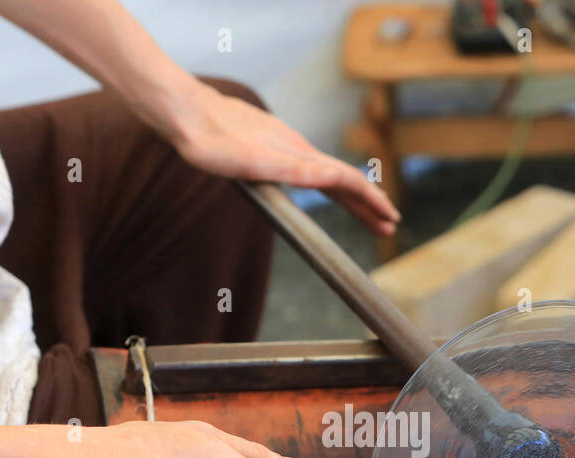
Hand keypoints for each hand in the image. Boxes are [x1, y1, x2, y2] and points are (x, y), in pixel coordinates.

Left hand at [165, 80, 400, 236]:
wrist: (185, 113)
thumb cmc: (212, 142)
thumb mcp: (253, 163)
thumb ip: (294, 171)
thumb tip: (335, 178)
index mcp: (298, 156)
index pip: (348, 180)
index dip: (371, 202)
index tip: (390, 220)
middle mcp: (297, 149)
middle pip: (343, 181)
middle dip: (368, 205)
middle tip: (387, 227)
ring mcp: (284, 147)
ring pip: (328, 175)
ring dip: (351, 198)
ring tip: (365, 214)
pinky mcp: (270, 146)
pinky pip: (311, 170)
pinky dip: (329, 186)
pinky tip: (323, 188)